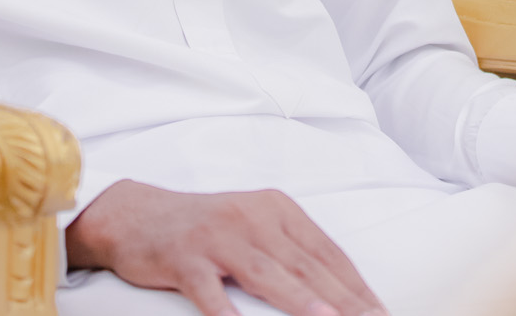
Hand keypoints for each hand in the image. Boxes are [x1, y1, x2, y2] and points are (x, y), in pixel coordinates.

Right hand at [63, 181, 385, 315]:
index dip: (356, 286)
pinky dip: (226, 312)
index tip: (381, 312)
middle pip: (306, 265)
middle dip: (343, 300)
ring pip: (267, 274)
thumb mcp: (251, 229)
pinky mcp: (184, 257)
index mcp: (276, 209)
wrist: (134, 215)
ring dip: (301, 302)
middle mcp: (251, 217)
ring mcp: (218, 236)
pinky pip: (209, 291)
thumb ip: (288, 253)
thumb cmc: (202, 230)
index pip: (327, 253)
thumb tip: (334, 292)